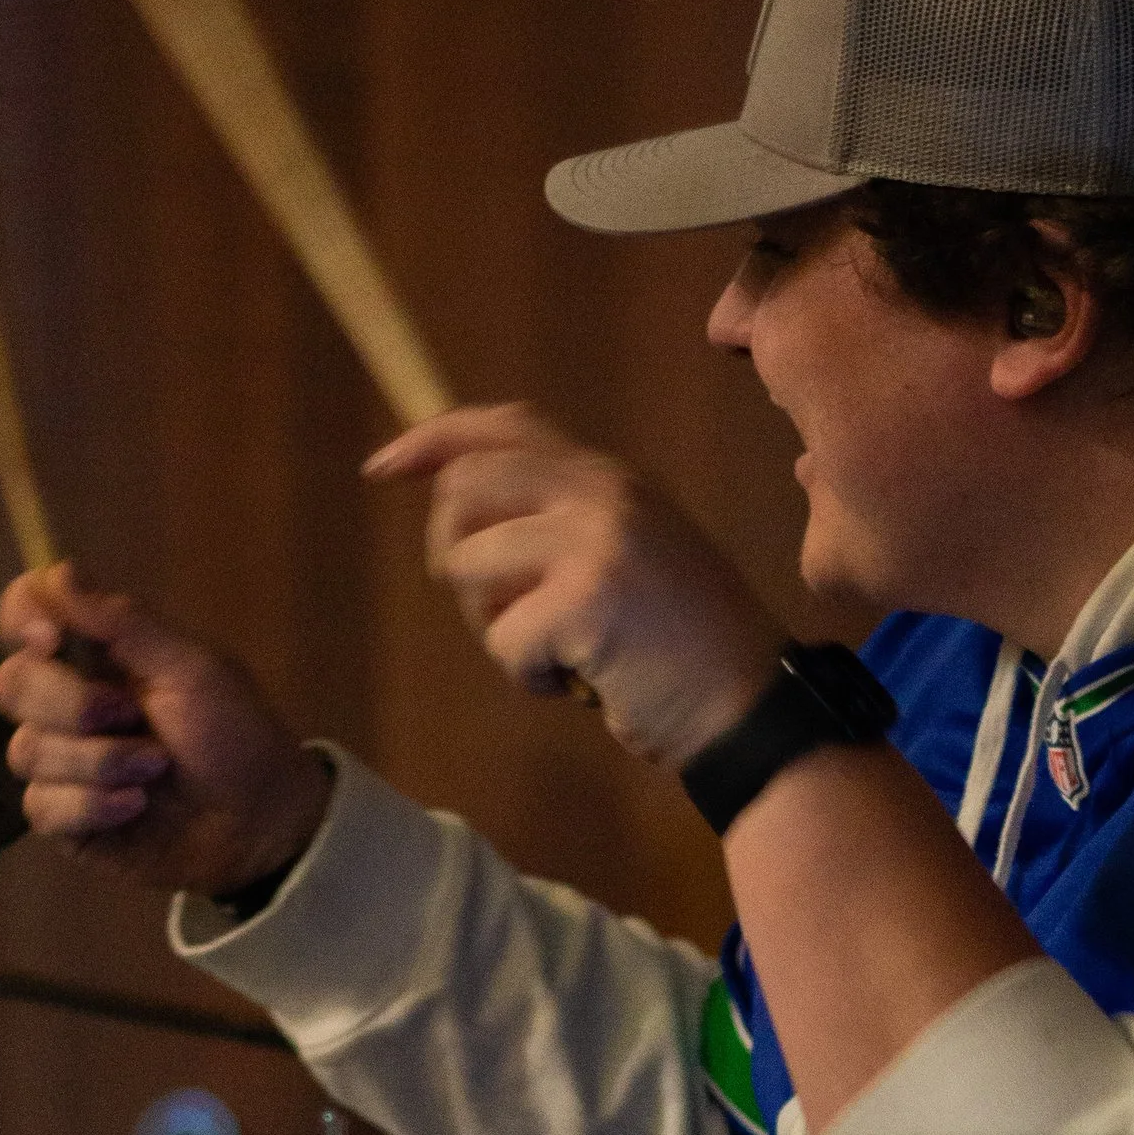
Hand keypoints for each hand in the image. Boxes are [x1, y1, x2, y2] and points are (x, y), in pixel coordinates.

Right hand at [0, 566, 331, 897]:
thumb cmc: (235, 736)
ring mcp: (62, 763)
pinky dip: (93, 805)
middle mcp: (68, 703)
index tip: (50, 638)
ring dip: (99, 761)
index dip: (21, 616)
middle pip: (10, 684)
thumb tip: (60, 571)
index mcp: (96, 654)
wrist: (261, 821)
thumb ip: (125, 622)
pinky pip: (40, 807)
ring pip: (25, 752)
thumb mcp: (193, 669)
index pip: (24, 611)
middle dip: (70, 703)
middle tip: (130, 716)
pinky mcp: (66, 819)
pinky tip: (137, 806)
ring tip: (156, 769)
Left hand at [364, 403, 781, 769]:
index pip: (503, 426)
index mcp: (610, 478)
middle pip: (463, 490)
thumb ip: (563, 523)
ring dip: (494, 627)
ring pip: (468, 567)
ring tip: (557, 652)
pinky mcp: (587, 602)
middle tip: (497, 611)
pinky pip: (503, 640)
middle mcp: (602, 493)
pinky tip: (580, 684)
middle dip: (453, 556)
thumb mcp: (631, 558)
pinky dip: (529, 678)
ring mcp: (596, 542)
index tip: (382, 466)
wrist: (750, 708)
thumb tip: (463, 518)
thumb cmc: (685, 650)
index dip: (432, 440)